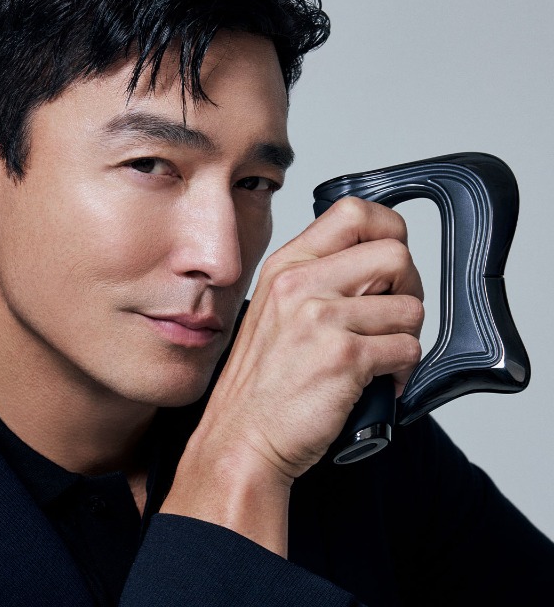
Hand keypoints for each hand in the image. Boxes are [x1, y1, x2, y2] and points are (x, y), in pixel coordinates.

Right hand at [162, 198, 423, 552]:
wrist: (240, 437)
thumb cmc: (260, 383)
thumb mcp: (274, 312)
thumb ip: (316, 280)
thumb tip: (373, 266)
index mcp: (286, 266)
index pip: (353, 213)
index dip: (388, 228)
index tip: (391, 258)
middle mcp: (301, 284)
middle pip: (395, 253)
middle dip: (409, 286)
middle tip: (393, 315)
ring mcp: (321, 319)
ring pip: (409, 307)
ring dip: (405, 335)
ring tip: (381, 356)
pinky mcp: (344, 358)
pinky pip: (407, 349)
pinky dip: (403, 370)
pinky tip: (379, 381)